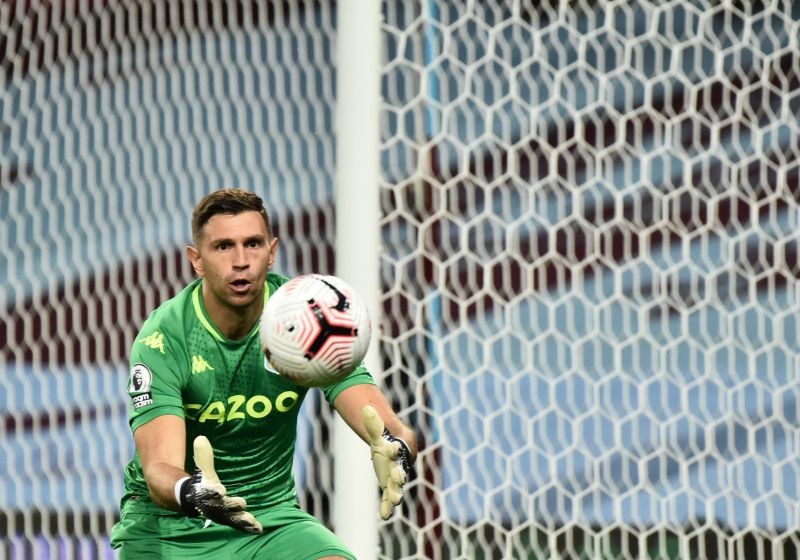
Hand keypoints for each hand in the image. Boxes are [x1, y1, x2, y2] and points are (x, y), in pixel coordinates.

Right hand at [178, 436, 262, 533]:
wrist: (194, 501)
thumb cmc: (201, 483)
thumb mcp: (203, 470)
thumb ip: (204, 456)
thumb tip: (201, 437)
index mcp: (205, 494)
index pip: (208, 492)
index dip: (213, 491)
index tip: (221, 490)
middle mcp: (212, 506)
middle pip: (221, 507)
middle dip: (231, 505)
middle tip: (243, 502)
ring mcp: (221, 514)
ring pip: (231, 518)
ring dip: (242, 520)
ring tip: (253, 521)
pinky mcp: (229, 519)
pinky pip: (238, 524)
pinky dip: (247, 527)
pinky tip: (259, 529)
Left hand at [362, 405, 411, 519]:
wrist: (393, 448)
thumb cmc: (387, 436)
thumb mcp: (378, 428)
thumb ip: (373, 421)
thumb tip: (365, 408)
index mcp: (400, 447)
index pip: (398, 447)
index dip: (395, 448)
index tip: (393, 448)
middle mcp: (400, 463)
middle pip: (400, 469)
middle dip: (399, 474)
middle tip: (398, 478)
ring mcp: (395, 476)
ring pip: (396, 486)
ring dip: (395, 494)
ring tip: (395, 502)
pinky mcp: (389, 485)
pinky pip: (388, 496)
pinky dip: (387, 506)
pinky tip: (385, 516)